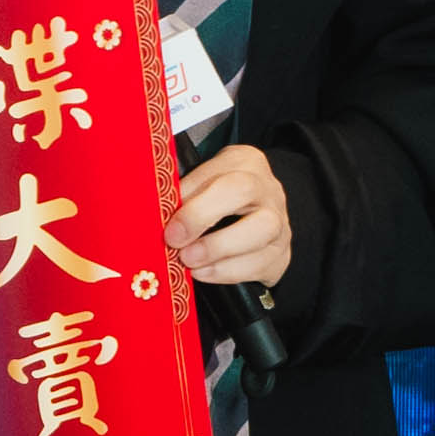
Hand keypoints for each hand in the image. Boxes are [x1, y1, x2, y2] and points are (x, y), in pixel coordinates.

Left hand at [171, 139, 294, 296]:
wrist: (256, 220)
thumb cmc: (218, 199)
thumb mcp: (201, 184)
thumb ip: (182, 194)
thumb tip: (153, 213)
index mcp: (243, 162)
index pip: (219, 173)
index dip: (193, 201)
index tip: (168, 226)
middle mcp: (267, 188)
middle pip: (243, 191)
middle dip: (203, 217)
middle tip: (176, 243)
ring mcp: (280, 222)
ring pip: (261, 230)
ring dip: (219, 250)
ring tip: (189, 263)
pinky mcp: (282, 254)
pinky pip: (261, 264)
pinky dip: (228, 272)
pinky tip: (203, 273)